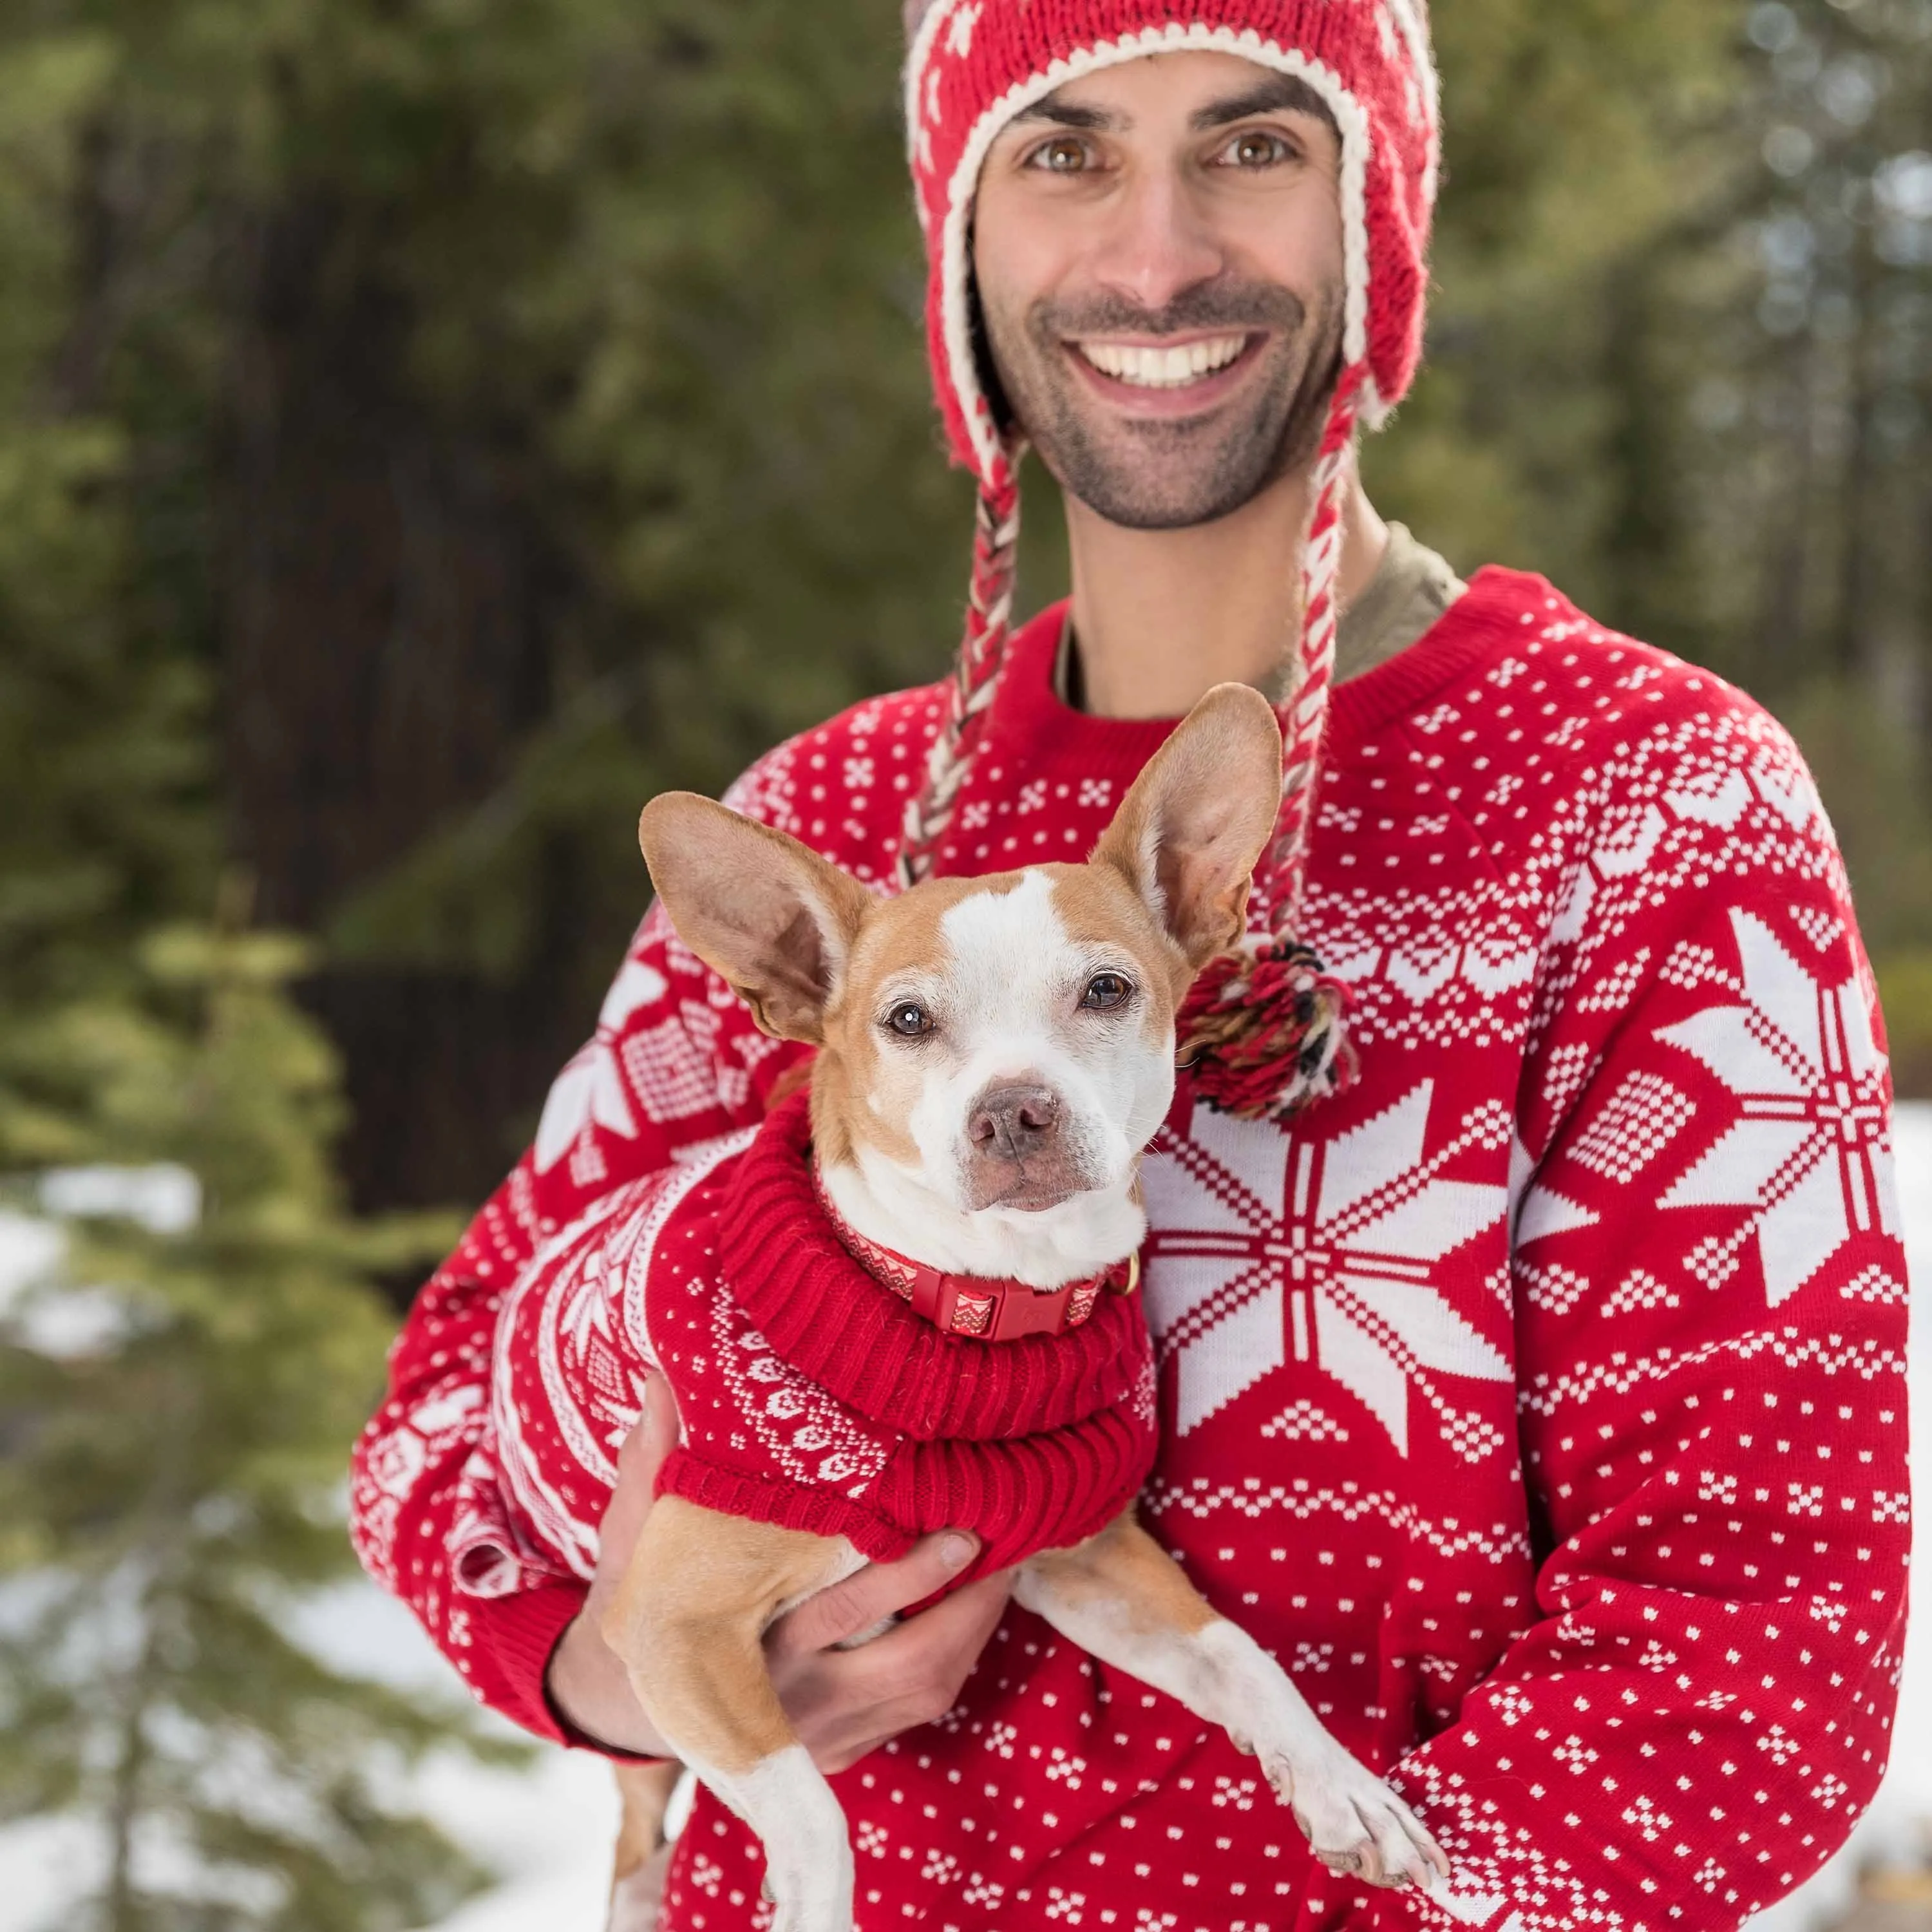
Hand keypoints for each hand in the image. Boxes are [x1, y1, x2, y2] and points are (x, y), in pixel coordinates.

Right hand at [544, 1373, 1012, 1769]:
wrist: (625, 1700)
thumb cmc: (640, 1600)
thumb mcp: (632, 1535)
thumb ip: (652, 1461)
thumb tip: (666, 1378)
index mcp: (744, 1648)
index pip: (843, 1609)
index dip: (909, 1571)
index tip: (961, 1531)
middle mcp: (792, 1702)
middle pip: (910, 1665)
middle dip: (969, 1608)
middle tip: (1010, 1542)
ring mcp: (821, 1737)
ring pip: (925, 1690)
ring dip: (974, 1629)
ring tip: (1006, 1563)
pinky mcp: (840, 1751)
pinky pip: (918, 1708)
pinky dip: (956, 1654)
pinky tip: (975, 1606)